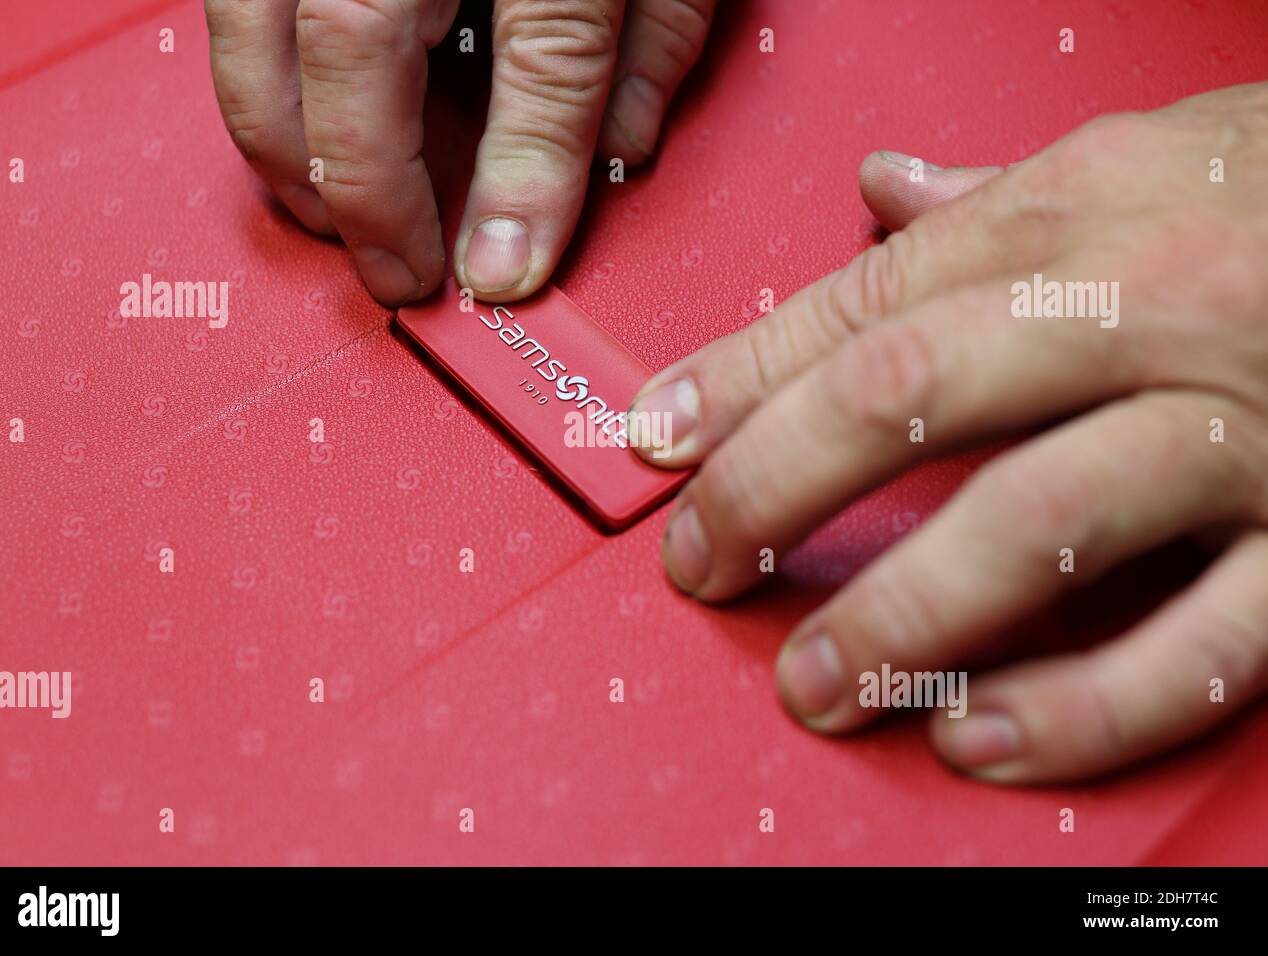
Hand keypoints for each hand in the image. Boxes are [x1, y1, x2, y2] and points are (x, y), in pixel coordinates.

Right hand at [205, 0, 715, 304]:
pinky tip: (302, 124)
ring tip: (334, 216)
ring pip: (252, 27)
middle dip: (360, 189)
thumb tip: (617, 152)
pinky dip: (255, 74)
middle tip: (398, 269)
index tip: (502, 269)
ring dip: (284, 146)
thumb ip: (651, 36)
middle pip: (347, 48)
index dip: (519, 177)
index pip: (541, 54)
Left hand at [628, 82, 1267, 783]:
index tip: (654, 436)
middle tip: (696, 560)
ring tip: (816, 682)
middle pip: (912, 391)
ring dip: (904, 616)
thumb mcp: (1149, 154)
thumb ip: (1001, 197)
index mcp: (1089, 212)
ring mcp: (1242, 430)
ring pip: (1039, 521)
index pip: (868, 297)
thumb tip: (876, 193)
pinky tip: (982, 740)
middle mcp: (1153, 309)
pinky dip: (1084, 706)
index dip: (739, 373)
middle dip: (774, 483)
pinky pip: (1200, 643)